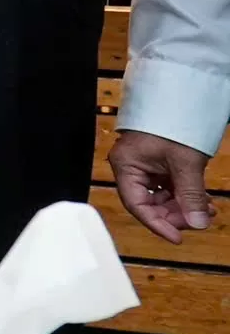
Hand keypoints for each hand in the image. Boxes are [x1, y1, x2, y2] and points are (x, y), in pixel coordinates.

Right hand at [110, 128, 215, 243]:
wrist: (182, 95)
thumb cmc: (174, 123)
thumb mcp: (185, 163)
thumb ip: (191, 195)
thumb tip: (197, 224)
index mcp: (126, 165)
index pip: (137, 205)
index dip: (157, 224)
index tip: (178, 237)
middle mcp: (131, 167)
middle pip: (149, 203)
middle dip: (176, 214)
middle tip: (199, 220)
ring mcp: (145, 164)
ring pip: (161, 196)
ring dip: (183, 206)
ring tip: (207, 210)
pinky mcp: (158, 162)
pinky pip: (169, 186)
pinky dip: (185, 195)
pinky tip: (203, 200)